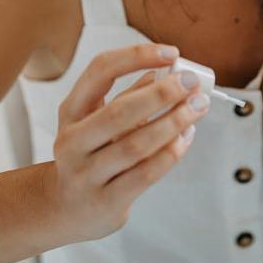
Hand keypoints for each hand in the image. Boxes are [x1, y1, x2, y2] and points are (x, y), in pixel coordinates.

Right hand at [49, 43, 210, 240]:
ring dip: (173, 122)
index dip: (137, 57)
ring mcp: (85, 174)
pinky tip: (185, 137)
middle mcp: (71, 141)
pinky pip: (145, 174)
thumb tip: (163, 71)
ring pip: (136, 144)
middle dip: (162, 93)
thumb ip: (127, 97)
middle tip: (191, 83)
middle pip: (119, 111)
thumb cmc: (88, 157)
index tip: (171, 53)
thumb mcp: (95, 121)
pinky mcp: (105, 201)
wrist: (66, 209)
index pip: (100, 71)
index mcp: (70, 111)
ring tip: (197, 108)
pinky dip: (171, 153)